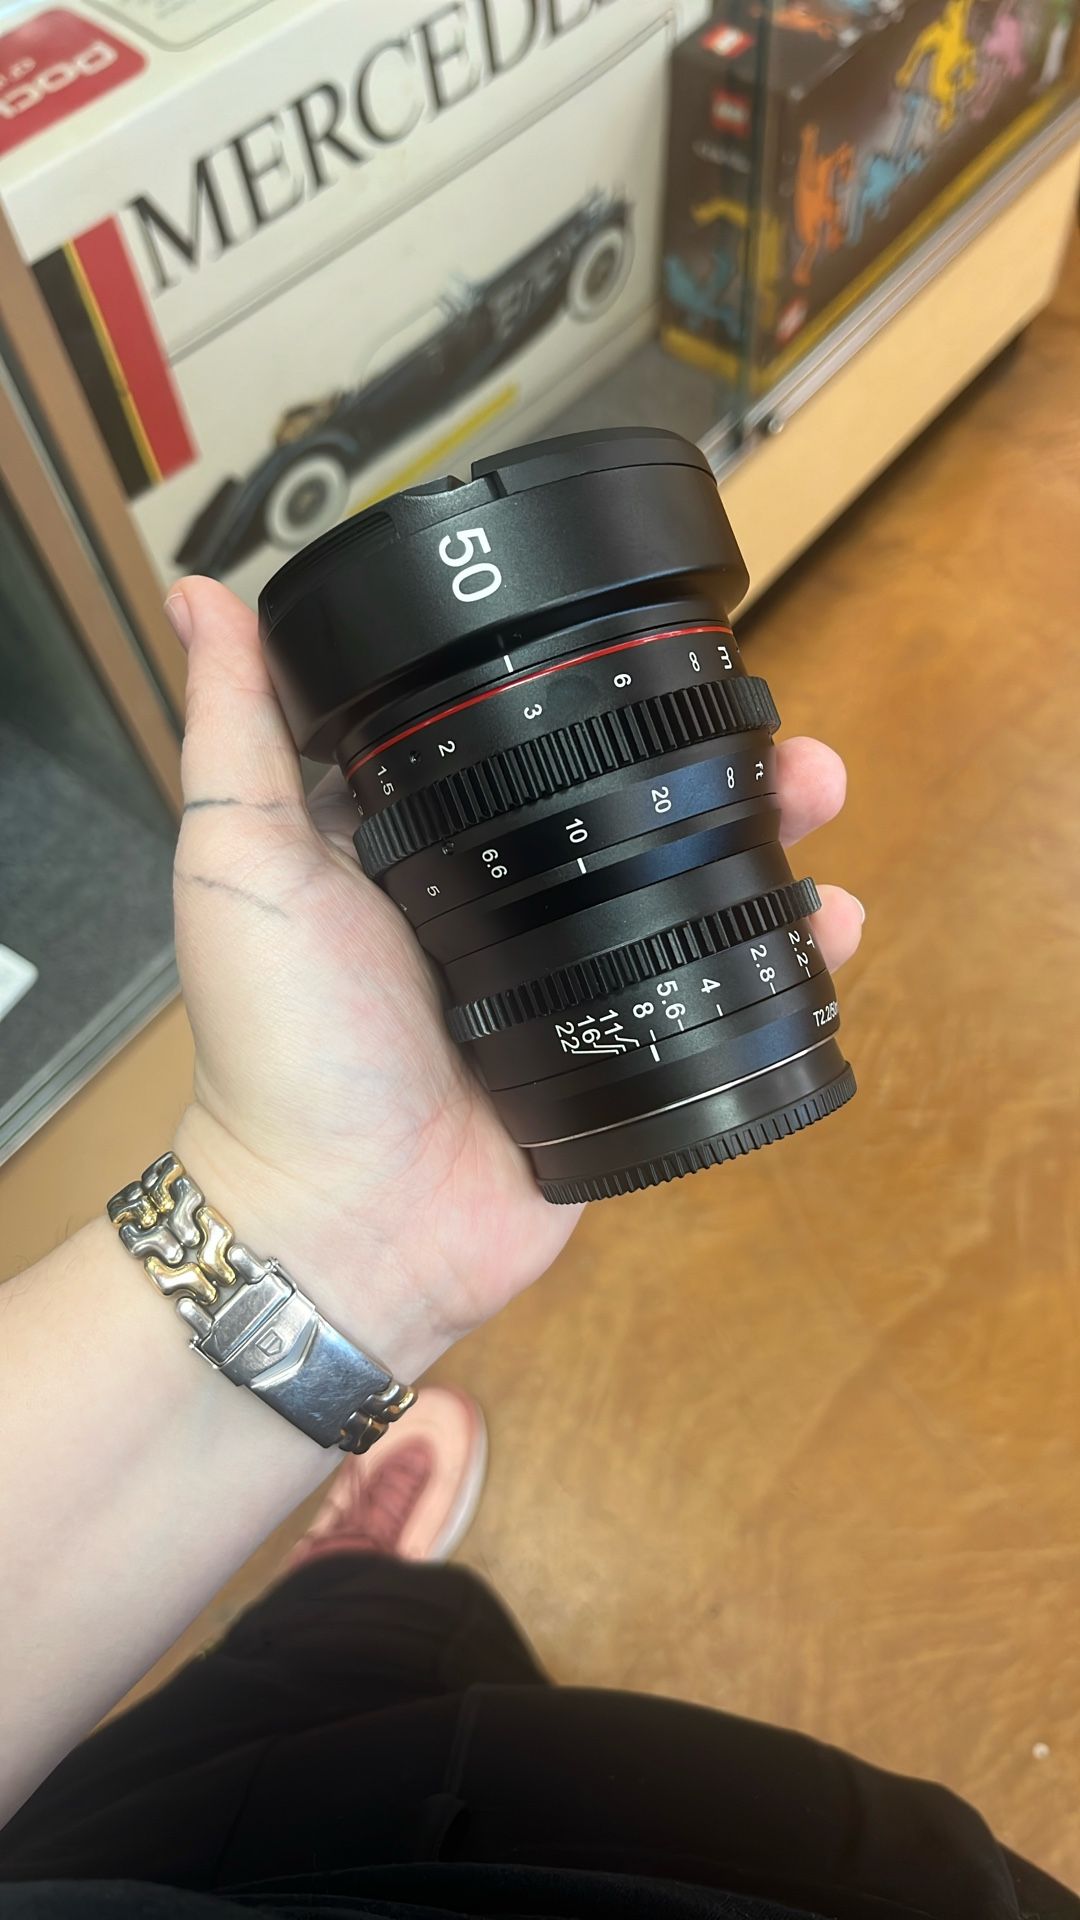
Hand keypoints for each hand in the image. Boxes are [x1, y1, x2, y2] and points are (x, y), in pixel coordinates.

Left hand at [167, 578, 863, 1380]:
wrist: (342, 1225)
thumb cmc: (279, 1043)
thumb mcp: (238, 863)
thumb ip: (233, 732)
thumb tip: (196, 592)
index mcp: (418, 844)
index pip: (518, 737)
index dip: (590, 686)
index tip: (660, 640)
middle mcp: (499, 901)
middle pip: (624, 802)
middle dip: (709, 755)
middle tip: (776, 728)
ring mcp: (566, 979)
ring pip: (684, 886)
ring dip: (766, 835)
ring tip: (819, 795)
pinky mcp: (616, 1053)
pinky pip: (711, 994)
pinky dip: (781, 957)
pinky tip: (830, 921)